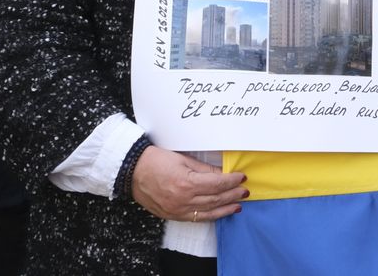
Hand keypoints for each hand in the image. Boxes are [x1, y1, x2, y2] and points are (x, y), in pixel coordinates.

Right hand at [130, 146, 246, 222]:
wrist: (132, 172)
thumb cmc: (156, 160)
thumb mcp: (183, 159)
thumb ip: (204, 169)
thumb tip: (223, 174)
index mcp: (186, 183)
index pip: (217, 184)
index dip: (231, 181)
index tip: (241, 177)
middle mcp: (183, 199)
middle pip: (215, 199)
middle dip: (232, 195)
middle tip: (245, 191)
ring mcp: (177, 210)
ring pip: (208, 212)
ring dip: (225, 208)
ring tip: (238, 204)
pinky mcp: (172, 215)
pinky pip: (196, 218)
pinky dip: (210, 216)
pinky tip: (220, 212)